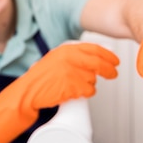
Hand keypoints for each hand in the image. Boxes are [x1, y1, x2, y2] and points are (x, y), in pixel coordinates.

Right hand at [0, 42, 118, 142]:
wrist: (27, 92)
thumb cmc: (41, 78)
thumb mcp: (56, 59)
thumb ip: (73, 56)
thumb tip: (96, 59)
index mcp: (66, 50)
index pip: (93, 49)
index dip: (108, 55)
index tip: (115, 60)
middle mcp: (69, 59)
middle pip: (98, 63)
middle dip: (109, 69)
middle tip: (114, 74)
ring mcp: (70, 73)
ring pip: (93, 79)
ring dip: (90, 84)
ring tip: (77, 86)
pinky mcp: (71, 87)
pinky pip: (88, 91)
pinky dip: (86, 93)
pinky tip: (76, 93)